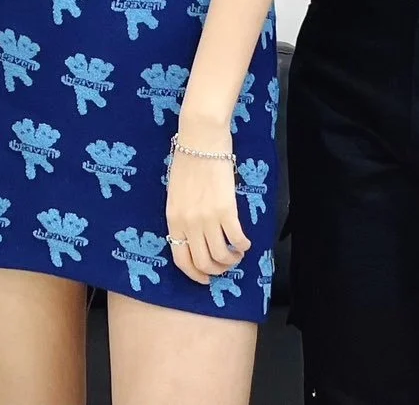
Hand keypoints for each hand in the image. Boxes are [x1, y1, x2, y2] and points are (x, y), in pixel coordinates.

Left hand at [164, 121, 247, 284]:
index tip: (205, 279)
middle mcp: (188, 224)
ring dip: (232, 260)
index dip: (195, 275)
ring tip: (237, 253)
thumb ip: (181, 215)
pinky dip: (243, 246)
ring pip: (221, 256)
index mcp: (173, 220)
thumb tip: (192, 234)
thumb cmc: (187, 160)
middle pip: (203, 263)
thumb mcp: (175, 193)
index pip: (181, 260)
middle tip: (226, 266)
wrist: (200, 139)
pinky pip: (237, 238)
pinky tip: (246, 242)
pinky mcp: (226, 209)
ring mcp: (207, 218)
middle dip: (216, 271)